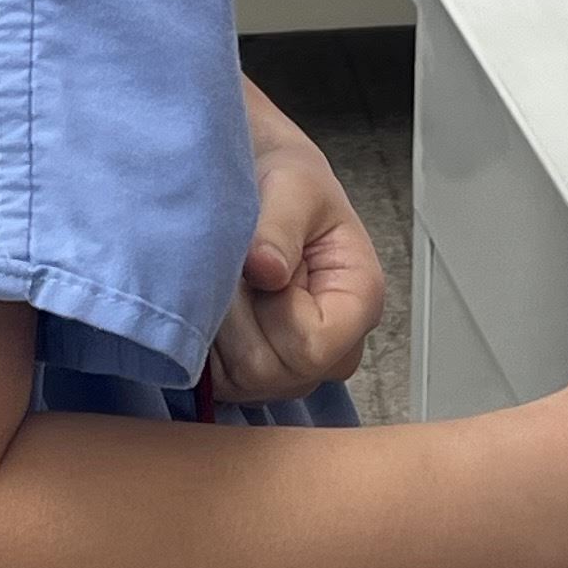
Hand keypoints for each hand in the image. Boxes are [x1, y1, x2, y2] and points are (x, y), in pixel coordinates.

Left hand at [210, 86, 388, 403]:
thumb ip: (280, 225)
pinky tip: (212, 306)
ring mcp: (298, 366)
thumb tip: (266, 269)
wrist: (260, 182)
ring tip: (224, 282)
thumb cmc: (285, 180)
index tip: (258, 268)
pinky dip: (208, 349)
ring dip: (219, 333)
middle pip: (276, 373)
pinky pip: (225, 386)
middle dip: (239, 321)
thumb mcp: (290, 185)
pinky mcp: (261, 373)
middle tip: (230, 270)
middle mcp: (337, 345)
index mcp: (359, 298)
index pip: (312, 347)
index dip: (273, 313)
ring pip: (247, 384)